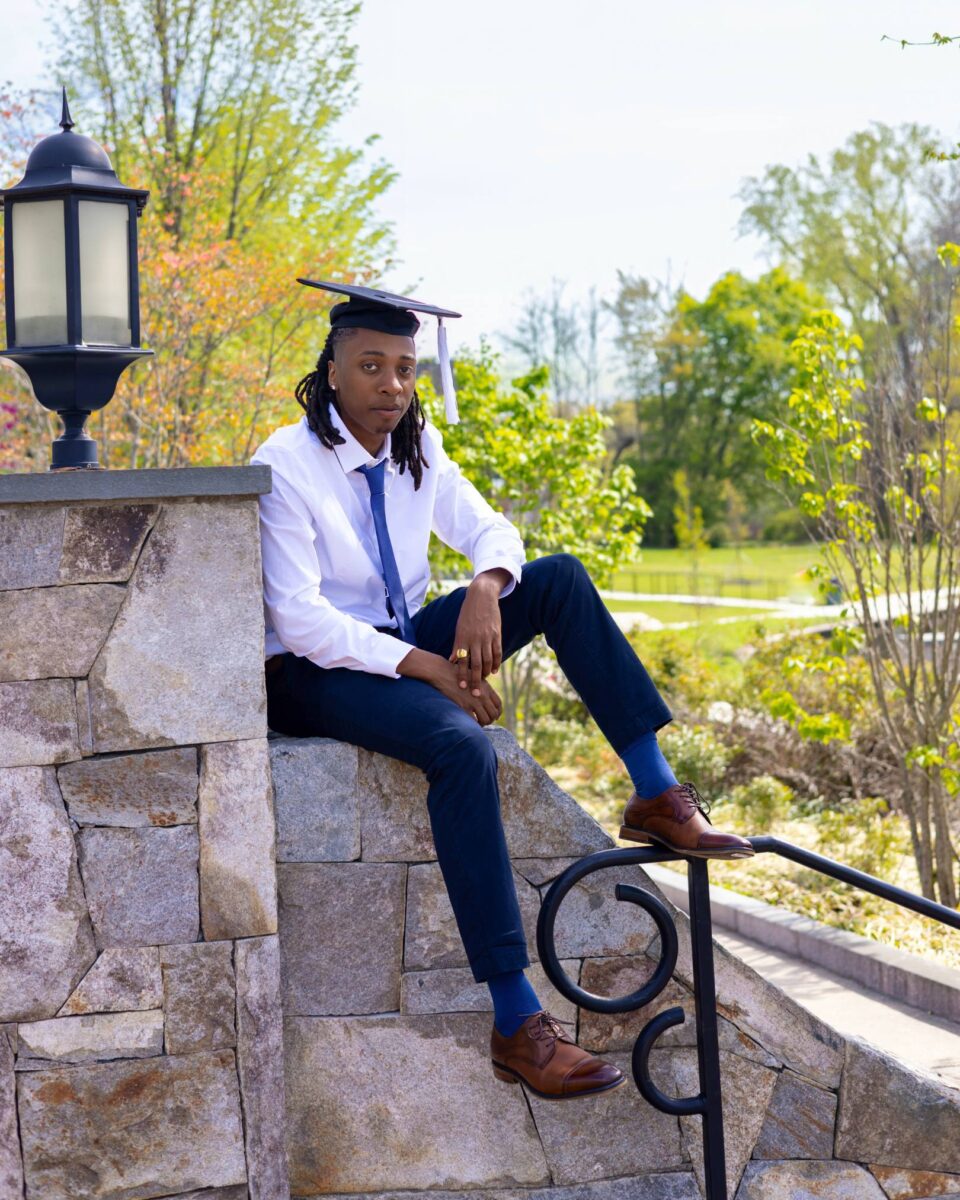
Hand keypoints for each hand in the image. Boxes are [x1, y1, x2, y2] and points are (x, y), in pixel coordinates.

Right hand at [396, 647, 502, 725]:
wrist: (442, 672)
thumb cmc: (455, 674)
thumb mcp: (472, 677)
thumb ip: (481, 687)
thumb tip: (485, 697)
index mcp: (486, 688)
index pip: (498, 704)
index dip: (497, 712)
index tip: (494, 716)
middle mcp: (482, 695)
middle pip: (493, 714)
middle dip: (491, 720)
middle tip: (485, 722)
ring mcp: (473, 702)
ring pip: (486, 719)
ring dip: (483, 724)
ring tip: (478, 724)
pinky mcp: (463, 707)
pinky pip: (474, 721)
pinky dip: (473, 725)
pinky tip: (470, 723)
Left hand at [449, 573, 505, 696]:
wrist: (481, 597)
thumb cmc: (467, 614)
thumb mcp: (459, 628)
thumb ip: (457, 645)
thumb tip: (452, 660)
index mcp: (463, 638)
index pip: (462, 661)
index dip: (462, 675)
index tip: (462, 687)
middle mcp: (474, 639)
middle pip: (476, 664)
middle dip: (475, 680)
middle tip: (476, 693)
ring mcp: (487, 637)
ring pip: (487, 660)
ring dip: (486, 673)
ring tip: (485, 681)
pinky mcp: (496, 634)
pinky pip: (497, 652)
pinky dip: (496, 662)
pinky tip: (494, 670)